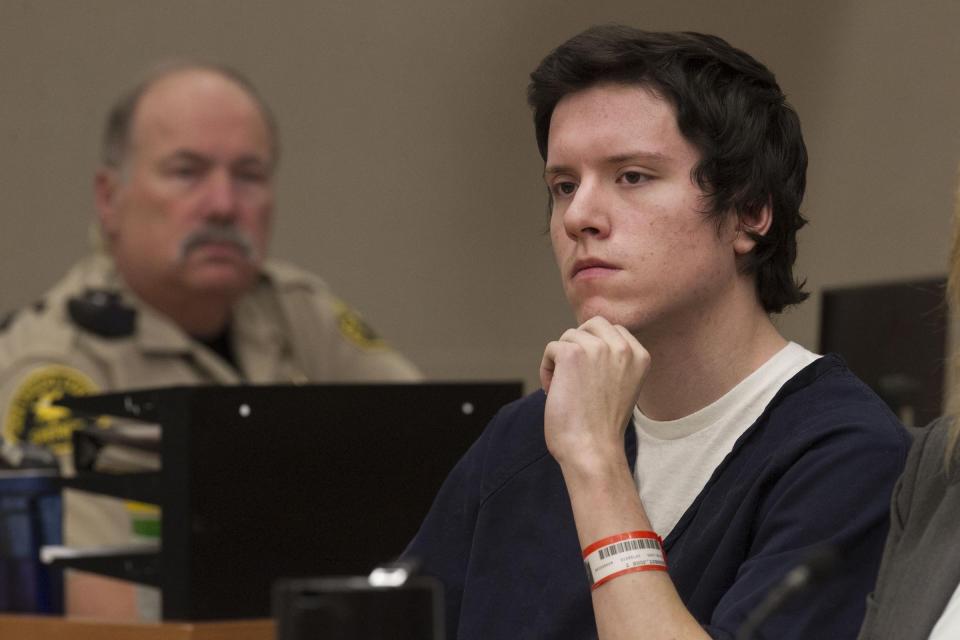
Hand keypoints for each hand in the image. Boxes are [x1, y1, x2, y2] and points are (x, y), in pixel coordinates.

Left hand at [540, 316, 649, 473]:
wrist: (592, 450)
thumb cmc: (602, 427)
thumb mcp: (621, 386)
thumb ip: (613, 361)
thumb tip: (586, 338)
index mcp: (640, 356)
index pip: (613, 330)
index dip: (595, 348)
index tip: (590, 376)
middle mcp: (622, 348)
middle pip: (592, 324)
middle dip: (578, 344)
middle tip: (573, 375)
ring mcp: (598, 348)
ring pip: (569, 336)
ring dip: (561, 360)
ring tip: (565, 389)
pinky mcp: (572, 353)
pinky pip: (551, 348)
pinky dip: (547, 369)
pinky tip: (553, 391)